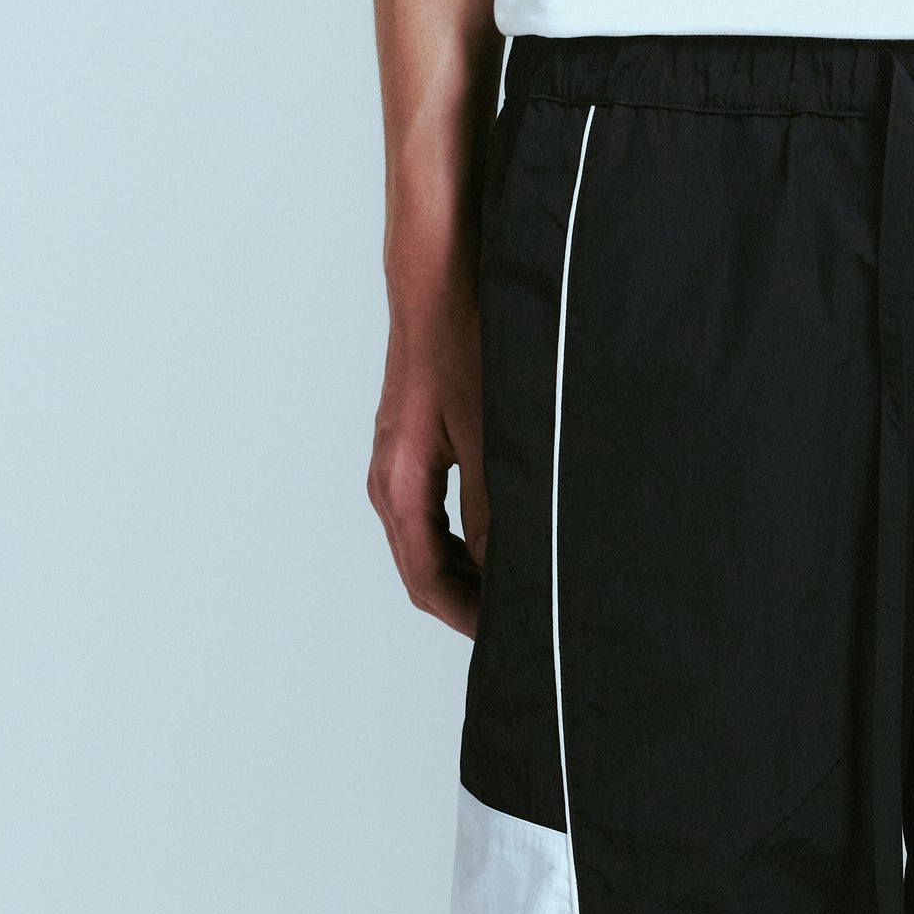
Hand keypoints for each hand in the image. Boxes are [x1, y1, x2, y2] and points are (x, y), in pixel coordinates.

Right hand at [367, 281, 486, 638]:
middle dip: (470, 605)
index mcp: (401, 486)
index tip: (511, 638)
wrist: (437, 276)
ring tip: (520, 590)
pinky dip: (466, 544)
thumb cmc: (462, 344)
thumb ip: (493, 513)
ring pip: (430, 549)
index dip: (470, 619)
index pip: (428, 583)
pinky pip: (435, 519)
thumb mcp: (490, 438)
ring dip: (470, 576)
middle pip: (424, 574)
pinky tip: (505, 544)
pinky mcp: (415, 449)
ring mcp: (399, 466)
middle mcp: (390, 482)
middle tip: (524, 623)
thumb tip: (504, 574)